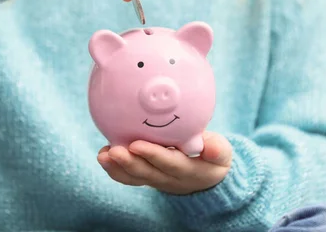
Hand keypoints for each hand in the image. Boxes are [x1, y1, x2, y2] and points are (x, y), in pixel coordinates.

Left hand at [97, 132, 231, 194]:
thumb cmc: (214, 158)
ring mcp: (157, 180)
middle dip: (129, 162)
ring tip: (102, 155)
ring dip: (118, 168)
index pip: (170, 164)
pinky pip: (130, 178)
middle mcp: (171, 180)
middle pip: (147, 173)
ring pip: (135, 177)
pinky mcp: (148, 178)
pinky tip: (103, 156)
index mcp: (190, 171)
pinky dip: (115, 170)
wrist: (209, 179)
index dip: (153, 155)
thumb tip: (209, 145)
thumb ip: (217, 149)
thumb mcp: (223, 154)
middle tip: (112, 150)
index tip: (136, 144)